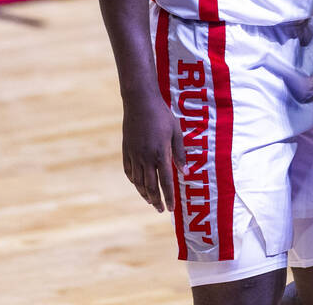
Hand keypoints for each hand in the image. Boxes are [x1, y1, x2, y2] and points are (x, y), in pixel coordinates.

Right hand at [120, 95, 183, 212]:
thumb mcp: (176, 133)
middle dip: (157, 200)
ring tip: (151, 201)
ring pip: (138, 181)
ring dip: (145, 193)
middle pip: (151, 186)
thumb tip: (185, 173)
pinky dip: (134, 181)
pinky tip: (139, 185)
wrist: (140, 103)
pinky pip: (129, 171)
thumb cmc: (162, 116)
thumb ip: (180, 154)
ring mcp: (134, 155)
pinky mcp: (126, 151)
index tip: (171, 209)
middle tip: (162, 210)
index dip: (169, 197)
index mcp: (160, 155)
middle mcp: (145, 158)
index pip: (165, 182)